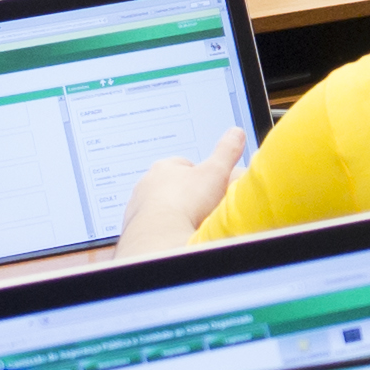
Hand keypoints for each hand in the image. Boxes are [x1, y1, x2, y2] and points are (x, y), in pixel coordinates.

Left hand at [114, 142, 241, 249]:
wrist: (159, 236)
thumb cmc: (185, 204)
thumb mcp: (216, 173)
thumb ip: (226, 152)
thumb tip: (236, 133)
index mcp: (164, 167)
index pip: (182, 165)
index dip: (198, 174)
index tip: (208, 184)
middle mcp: (146, 184)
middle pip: (168, 185)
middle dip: (182, 193)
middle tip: (199, 205)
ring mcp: (137, 206)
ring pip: (156, 205)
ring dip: (170, 211)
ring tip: (186, 222)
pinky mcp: (133, 226)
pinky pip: (149, 225)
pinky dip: (160, 228)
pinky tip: (172, 234)